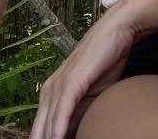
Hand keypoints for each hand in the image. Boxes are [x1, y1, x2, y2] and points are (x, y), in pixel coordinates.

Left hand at [29, 7, 140, 138]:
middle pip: (38, 131)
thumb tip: (74, 133)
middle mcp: (49, 90)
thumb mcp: (93, 95)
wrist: (118, 29)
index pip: (41, 129)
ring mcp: (58, 85)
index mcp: (52, 94)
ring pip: (46, 125)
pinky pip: (61, 112)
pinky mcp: (71, 81)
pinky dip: (57, 129)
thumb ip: (81, 114)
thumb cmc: (107, 60)